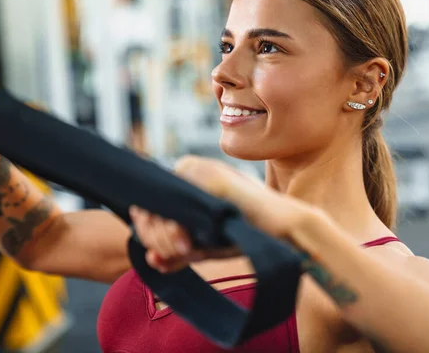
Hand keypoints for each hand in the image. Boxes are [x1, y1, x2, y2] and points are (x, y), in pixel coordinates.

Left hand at [130, 156, 322, 272]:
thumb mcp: (205, 244)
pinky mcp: (209, 180)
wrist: (281, 229)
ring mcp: (198, 171)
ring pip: (157, 210)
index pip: (148, 205)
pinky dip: (175, 233)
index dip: (149, 234)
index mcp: (186, 176)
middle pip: (147, 209)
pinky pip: (174, 210)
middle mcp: (188, 167)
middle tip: (179, 254)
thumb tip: (150, 260)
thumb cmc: (246, 233)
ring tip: (187, 251)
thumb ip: (177, 251)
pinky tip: (189, 246)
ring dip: (165, 240)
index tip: (164, 254)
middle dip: (157, 240)